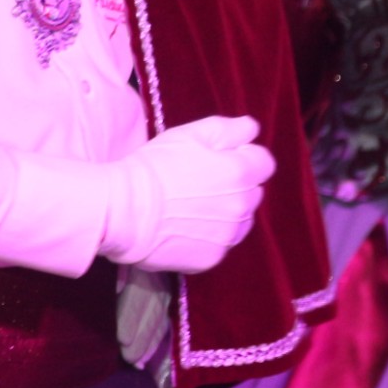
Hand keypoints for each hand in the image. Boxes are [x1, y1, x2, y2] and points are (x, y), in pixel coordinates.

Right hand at [97, 115, 271, 273]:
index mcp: (241, 173)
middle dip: (235, 186)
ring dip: (226, 213)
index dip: (243, 156)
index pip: (264, 162)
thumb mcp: (188, 134)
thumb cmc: (154, 167)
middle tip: (200, 182)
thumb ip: (228, 129)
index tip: (218, 158)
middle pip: (253, 193)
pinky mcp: (212, 258)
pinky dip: (208, 236)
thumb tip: (252, 129)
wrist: (124, 211)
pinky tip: (184, 227)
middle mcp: (242, 207)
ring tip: (192, 207)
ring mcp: (228, 236)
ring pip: (240, 221)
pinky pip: (220, 244)